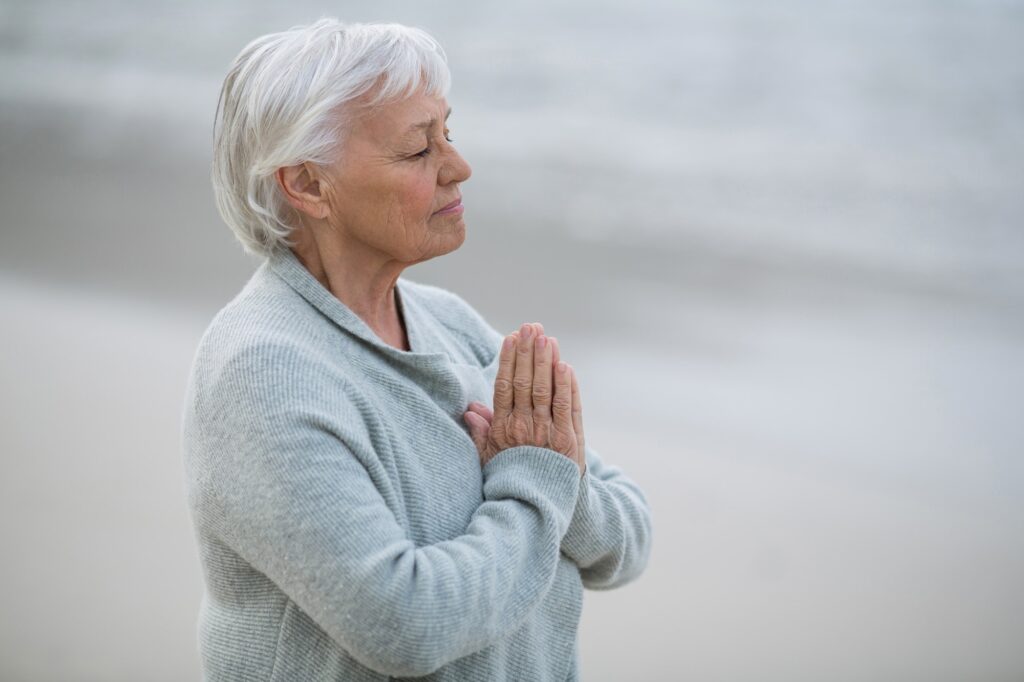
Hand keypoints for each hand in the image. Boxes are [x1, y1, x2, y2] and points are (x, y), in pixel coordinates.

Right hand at [463, 323, 585, 475]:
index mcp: (503, 429)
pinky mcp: (569, 440)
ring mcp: (548, 433)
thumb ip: (481, 433)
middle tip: (531, 327)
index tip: (511, 338)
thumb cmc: (513, 477)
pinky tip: (564, 366)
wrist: (539, 504)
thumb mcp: (490, 457)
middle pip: (526, 383)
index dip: (508, 360)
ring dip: (547, 362)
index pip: (504, 387)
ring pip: (546, 391)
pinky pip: (567, 407)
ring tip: (547, 338)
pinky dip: (566, 386)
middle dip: (528, 353)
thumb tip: (470, 410)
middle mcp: (524, 428)